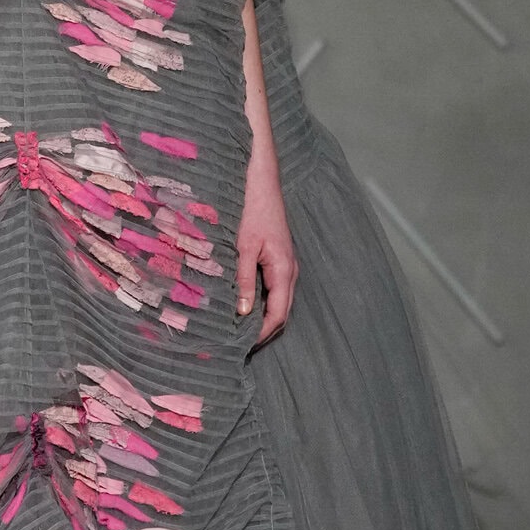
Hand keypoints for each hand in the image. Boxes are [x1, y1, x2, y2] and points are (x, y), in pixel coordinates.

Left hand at [234, 149, 297, 346]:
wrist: (262, 183)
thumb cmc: (253, 212)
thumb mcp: (244, 248)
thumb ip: (243, 280)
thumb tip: (242, 312)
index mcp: (284, 271)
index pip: (277, 315)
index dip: (262, 334)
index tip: (242, 347)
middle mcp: (290, 272)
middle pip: (281, 313)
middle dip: (263, 331)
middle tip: (238, 344)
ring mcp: (286, 266)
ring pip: (279, 302)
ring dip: (262, 318)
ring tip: (239, 330)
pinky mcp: (279, 260)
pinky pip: (275, 290)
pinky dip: (262, 303)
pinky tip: (244, 306)